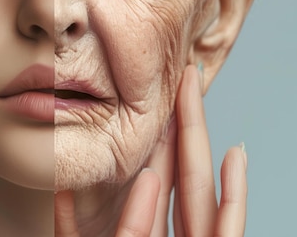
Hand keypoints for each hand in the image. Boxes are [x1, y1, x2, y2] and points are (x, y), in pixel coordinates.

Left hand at [55, 65, 247, 235]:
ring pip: (199, 192)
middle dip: (182, 123)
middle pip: (180, 174)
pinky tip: (235, 153)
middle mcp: (171, 234)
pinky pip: (228, 232)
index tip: (152, 99)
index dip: (156, 139)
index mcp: (143, 230)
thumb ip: (74, 225)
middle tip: (181, 76)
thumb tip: (61, 187)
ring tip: (191, 89)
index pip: (152, 179)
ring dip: (195, 140)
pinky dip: (235, 195)